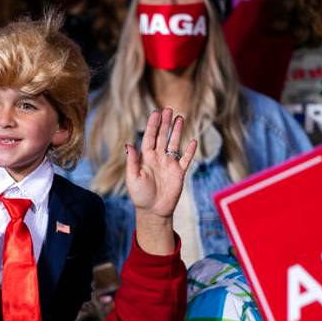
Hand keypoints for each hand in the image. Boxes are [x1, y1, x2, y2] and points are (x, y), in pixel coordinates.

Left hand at [126, 107, 196, 255]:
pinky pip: (186, 159)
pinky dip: (190, 150)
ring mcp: (169, 164)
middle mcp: (158, 158)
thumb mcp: (133, 178)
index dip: (153, 125)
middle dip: (165, 123)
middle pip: (162, 136)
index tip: (156, 113)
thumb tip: (128, 145)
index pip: (149, 137)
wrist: (153, 211)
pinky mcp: (179, 173)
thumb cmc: (140, 195)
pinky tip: (193, 140)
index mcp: (146, 158)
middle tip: (168, 109)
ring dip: (177, 131)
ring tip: (180, 117)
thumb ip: (132, 161)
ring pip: (174, 144)